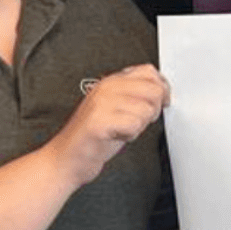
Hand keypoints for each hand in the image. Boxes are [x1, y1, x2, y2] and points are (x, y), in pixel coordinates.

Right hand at [47, 65, 168, 188]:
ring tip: (122, 129)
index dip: (161, 88)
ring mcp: (101, 104)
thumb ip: (136, 94)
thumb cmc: (94, 136)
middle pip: (153, 91)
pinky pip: (134, 125)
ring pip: (146, 110)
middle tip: (137, 121)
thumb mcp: (117, 107)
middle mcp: (106, 88)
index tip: (159, 102)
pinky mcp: (99, 122)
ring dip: (140, 125)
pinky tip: (116, 136)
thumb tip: (162, 90)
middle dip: (153, 110)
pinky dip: (131, 135)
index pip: (148, 71)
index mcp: (111, 81)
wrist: (67, 158)